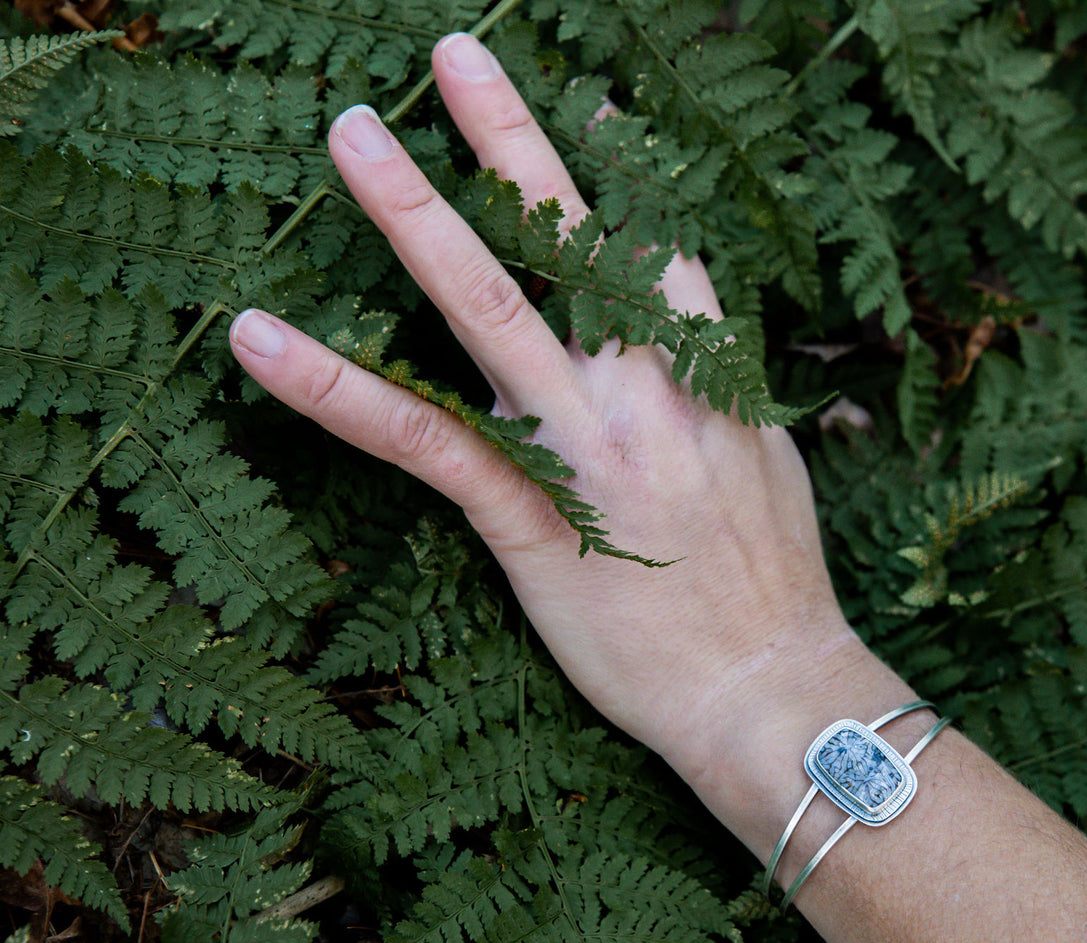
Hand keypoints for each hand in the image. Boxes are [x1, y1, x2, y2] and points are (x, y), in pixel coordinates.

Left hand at [228, 32, 867, 775]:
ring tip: (356, 139)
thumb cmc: (776, 588)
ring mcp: (582, 449)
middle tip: (453, 59)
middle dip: (511, 143)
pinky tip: (263, 339)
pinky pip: (423, 441)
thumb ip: (721, 398)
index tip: (580, 101)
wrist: (768, 689)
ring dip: (415, 217)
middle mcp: (642, 392)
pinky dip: (337, 386)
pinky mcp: (529, 520)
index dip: (618, 168)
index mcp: (704, 379)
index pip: (654, 247)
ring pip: (489, 312)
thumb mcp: (769, 467)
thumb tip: (694, 359)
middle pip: (572, 242)